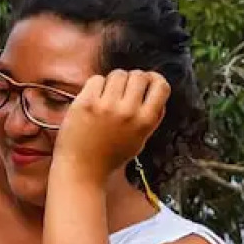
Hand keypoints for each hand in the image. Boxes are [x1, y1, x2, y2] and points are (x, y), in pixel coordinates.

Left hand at [52, 69, 169, 182]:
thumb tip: (157, 87)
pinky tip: (93, 99)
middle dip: (132, 78)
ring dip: (113, 81)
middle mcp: (128, 112)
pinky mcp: (85, 103)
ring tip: (107, 95)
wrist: (82, 169)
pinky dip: (95, 86)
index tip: (147, 81)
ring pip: (117, 74)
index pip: (161, 86)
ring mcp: (106, 106)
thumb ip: (152, 116)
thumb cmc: (111, 155)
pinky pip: (96, 79)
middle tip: (123, 90)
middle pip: (138, 75)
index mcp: (145, 121)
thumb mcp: (140, 139)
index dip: (154, 79)